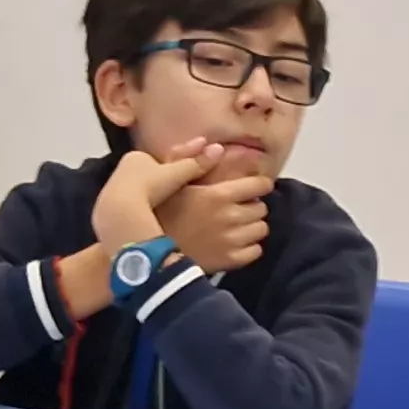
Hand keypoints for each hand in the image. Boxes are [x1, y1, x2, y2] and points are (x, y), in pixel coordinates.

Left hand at [90, 138, 218, 253]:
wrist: (119, 213)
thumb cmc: (149, 187)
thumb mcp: (177, 174)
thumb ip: (196, 163)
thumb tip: (219, 148)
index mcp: (136, 157)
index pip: (160, 159)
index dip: (176, 165)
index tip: (187, 174)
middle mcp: (123, 170)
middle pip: (149, 175)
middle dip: (162, 183)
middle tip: (176, 192)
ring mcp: (114, 190)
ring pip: (140, 191)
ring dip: (152, 198)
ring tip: (167, 209)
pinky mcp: (111, 210)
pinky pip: (133, 206)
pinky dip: (143, 210)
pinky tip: (152, 219)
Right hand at [154, 152, 273, 273]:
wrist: (147, 251)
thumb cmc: (157, 211)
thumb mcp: (169, 179)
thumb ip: (191, 160)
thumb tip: (216, 147)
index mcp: (219, 194)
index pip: (260, 185)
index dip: (259, 185)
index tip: (252, 187)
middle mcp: (230, 217)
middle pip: (261, 208)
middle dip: (251, 206)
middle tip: (236, 208)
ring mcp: (232, 241)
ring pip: (261, 229)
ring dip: (251, 226)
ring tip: (235, 226)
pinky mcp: (231, 261)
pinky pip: (255, 251)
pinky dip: (248, 247)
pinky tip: (233, 243)